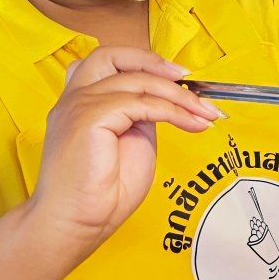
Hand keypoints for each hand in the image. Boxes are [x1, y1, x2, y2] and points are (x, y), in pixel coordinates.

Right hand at [25, 47, 221, 253]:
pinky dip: (173, 111)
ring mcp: (79, 106)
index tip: (179, 78)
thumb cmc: (98, 194)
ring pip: (137, 81)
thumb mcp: (130, 143)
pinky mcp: (89, 118)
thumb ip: (140, 117)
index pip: (108, 62)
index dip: (145, 62)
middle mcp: (75, 99)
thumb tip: (165, 102)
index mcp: (80, 103)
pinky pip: (141, 103)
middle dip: (155, 62)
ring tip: (204, 113)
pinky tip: (190, 124)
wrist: (73, 224)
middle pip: (113, 55)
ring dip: (179, 96)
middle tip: (189, 81)